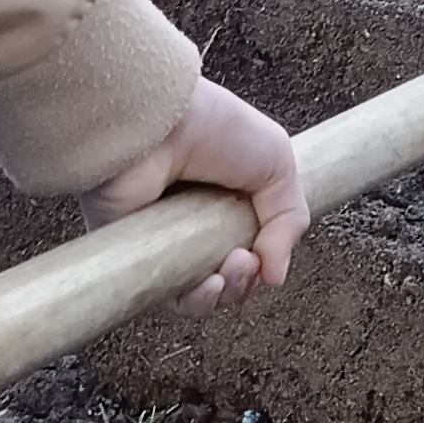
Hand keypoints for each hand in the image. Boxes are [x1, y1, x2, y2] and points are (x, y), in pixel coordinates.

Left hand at [91, 78, 309, 307]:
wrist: (160, 123)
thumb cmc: (213, 127)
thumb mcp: (278, 164)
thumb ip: (290, 220)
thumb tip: (274, 275)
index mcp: (228, 198)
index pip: (251, 249)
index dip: (264, 260)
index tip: (268, 252)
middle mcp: (194, 219)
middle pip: (227, 278)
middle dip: (245, 279)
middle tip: (246, 259)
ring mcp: (163, 237)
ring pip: (196, 293)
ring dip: (223, 293)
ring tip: (230, 268)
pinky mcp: (134, 250)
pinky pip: (164, 293)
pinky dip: (191, 299)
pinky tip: (206, 282)